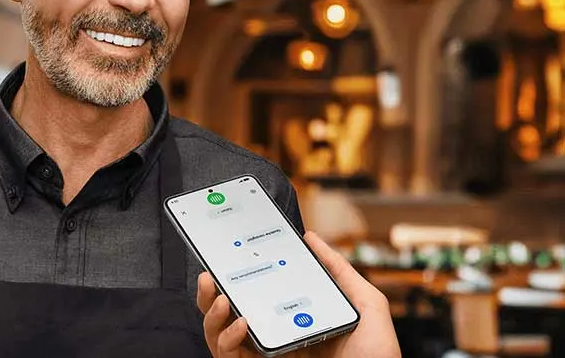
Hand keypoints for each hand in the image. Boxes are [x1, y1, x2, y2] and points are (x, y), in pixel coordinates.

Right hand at [196, 231, 400, 357]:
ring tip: (223, 297)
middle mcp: (274, 338)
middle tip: (210, 276)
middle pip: (227, 315)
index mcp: (293, 320)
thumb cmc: (376, 357)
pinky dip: (226, 339)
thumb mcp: (365, 305)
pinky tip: (241, 324)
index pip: (255, 297)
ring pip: (218, 335)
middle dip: (210, 294)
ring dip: (212, 314)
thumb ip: (339, 271)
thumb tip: (312, 239)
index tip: (229, 257)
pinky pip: (227, 357)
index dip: (236, 278)